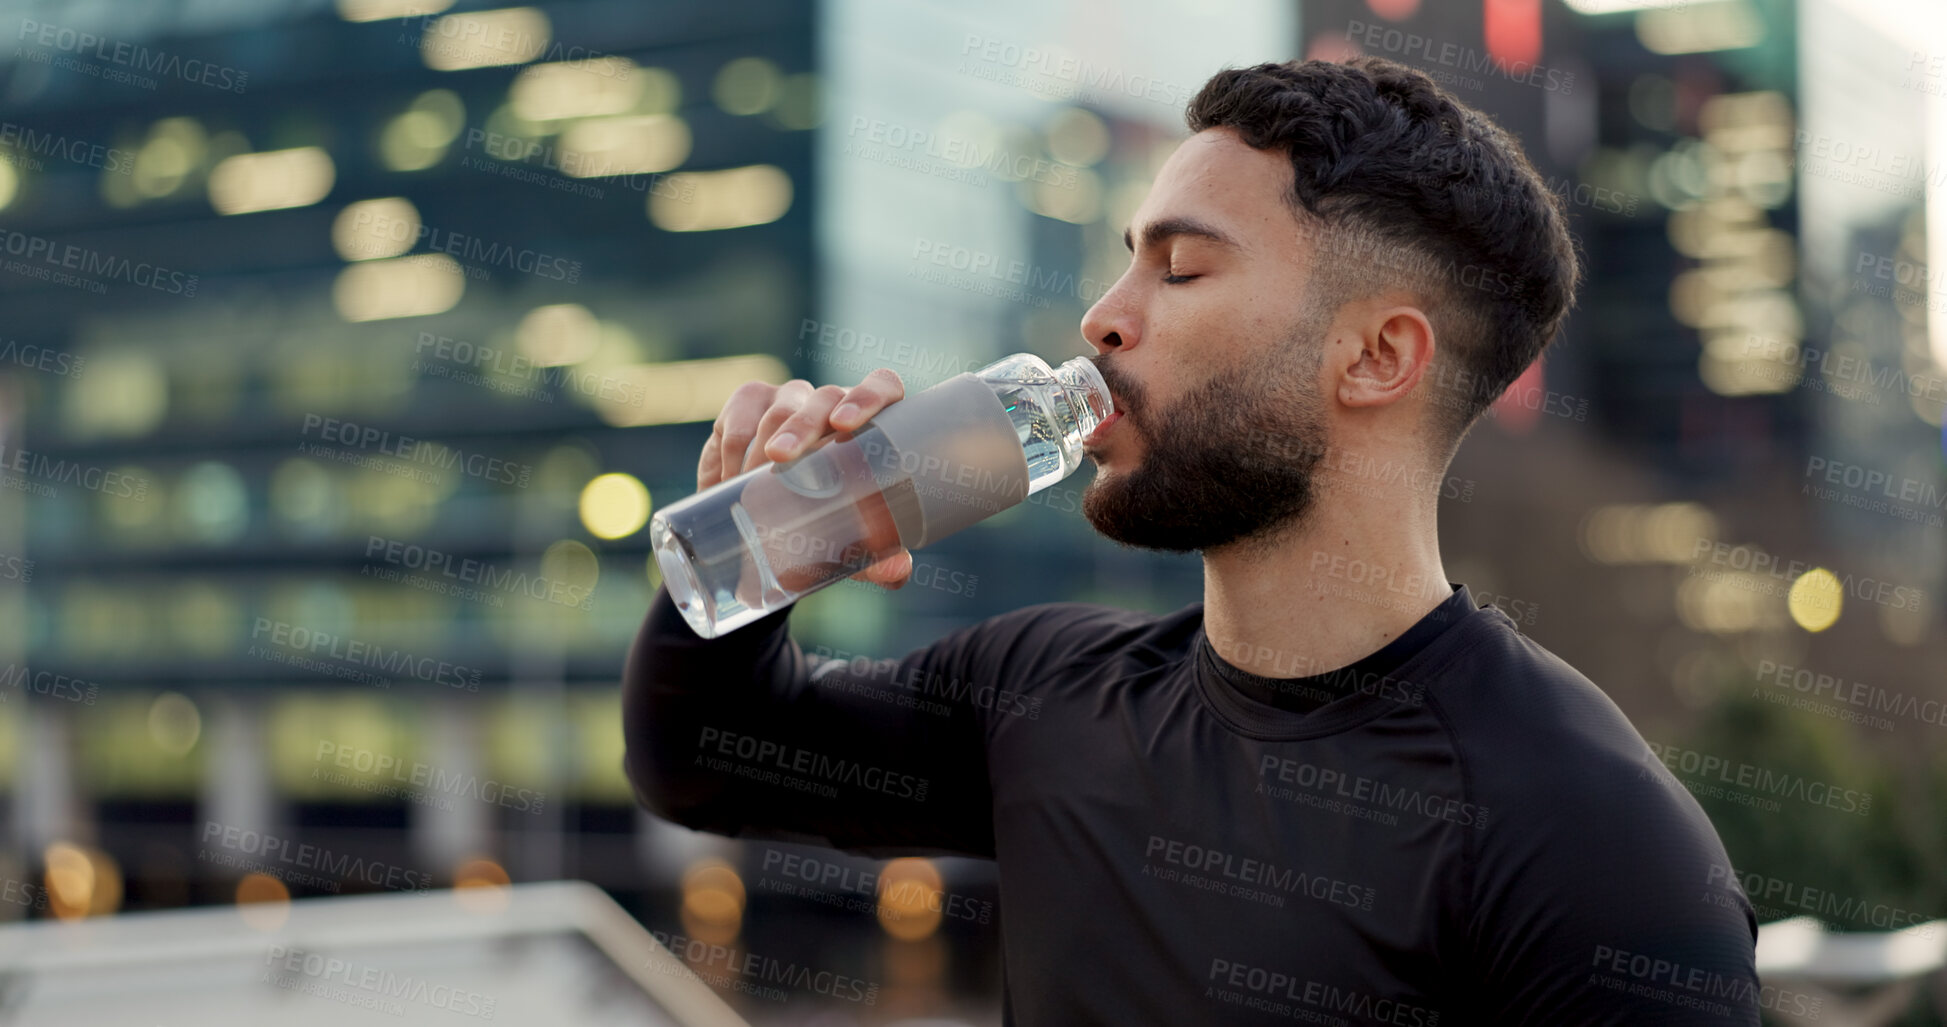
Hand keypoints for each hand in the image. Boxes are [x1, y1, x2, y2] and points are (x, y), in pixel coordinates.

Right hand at [698, 368, 913, 588]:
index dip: (869, 396)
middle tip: (780, 459)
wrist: (769, 526)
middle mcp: (833, 404)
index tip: (846, 424)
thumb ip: (877, 560)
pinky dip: (732, 448)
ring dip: (762, 443)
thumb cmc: (827, 522)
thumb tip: (896, 572)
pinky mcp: (749, 403)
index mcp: (872, 425)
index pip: (882, 386)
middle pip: (824, 398)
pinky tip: (728, 478)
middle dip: (801, 426)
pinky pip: (739, 414)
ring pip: (780, 406)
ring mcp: (791, 399)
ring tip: (749, 482)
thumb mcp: (850, 546)